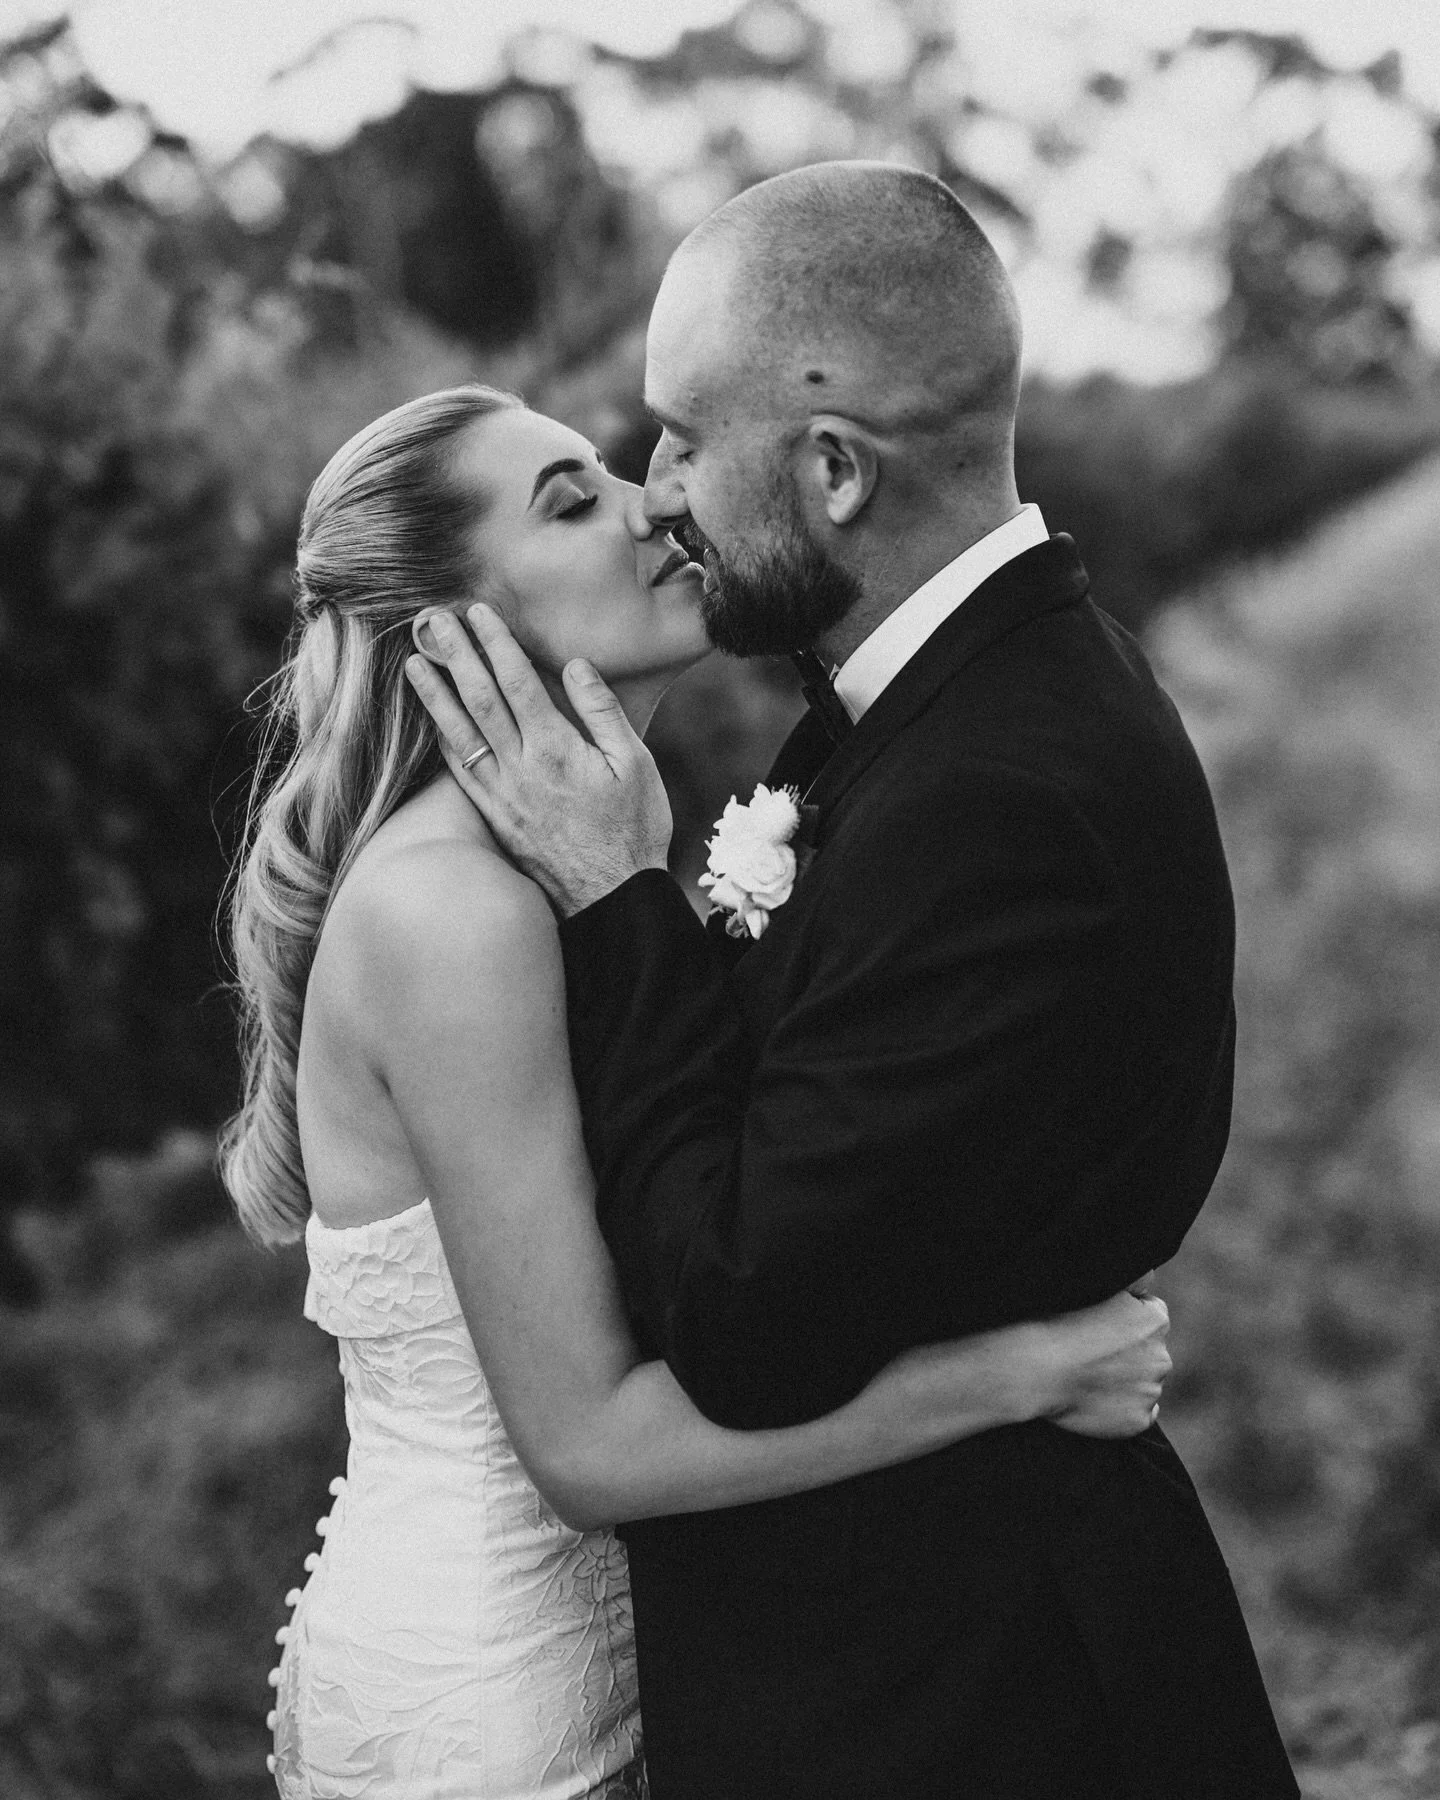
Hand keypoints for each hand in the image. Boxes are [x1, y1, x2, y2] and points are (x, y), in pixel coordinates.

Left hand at [405, 605, 672, 915]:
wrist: (611, 899)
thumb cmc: (634, 830)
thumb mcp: (637, 765)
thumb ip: (602, 712)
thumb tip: (574, 666)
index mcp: (557, 749)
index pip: (517, 682)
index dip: (495, 643)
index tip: (477, 612)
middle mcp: (521, 768)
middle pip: (479, 699)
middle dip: (455, 655)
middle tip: (432, 620)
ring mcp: (502, 795)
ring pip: (460, 733)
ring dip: (435, 694)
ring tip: (414, 661)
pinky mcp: (495, 817)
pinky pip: (461, 771)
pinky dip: (444, 740)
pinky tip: (433, 720)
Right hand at [1033, 1288, 1171, 1439]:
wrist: (1040, 1368)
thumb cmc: (1059, 1322)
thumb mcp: (1099, 1285)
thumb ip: (1134, 1281)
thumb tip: (1151, 1277)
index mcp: (1156, 1320)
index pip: (1151, 1316)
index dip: (1125, 1320)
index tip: (1101, 1326)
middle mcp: (1162, 1356)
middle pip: (1151, 1352)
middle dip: (1130, 1353)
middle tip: (1093, 1353)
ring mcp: (1151, 1391)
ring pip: (1144, 1383)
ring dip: (1125, 1380)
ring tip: (1088, 1377)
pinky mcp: (1139, 1420)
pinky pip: (1140, 1413)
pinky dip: (1124, 1408)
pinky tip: (1097, 1399)